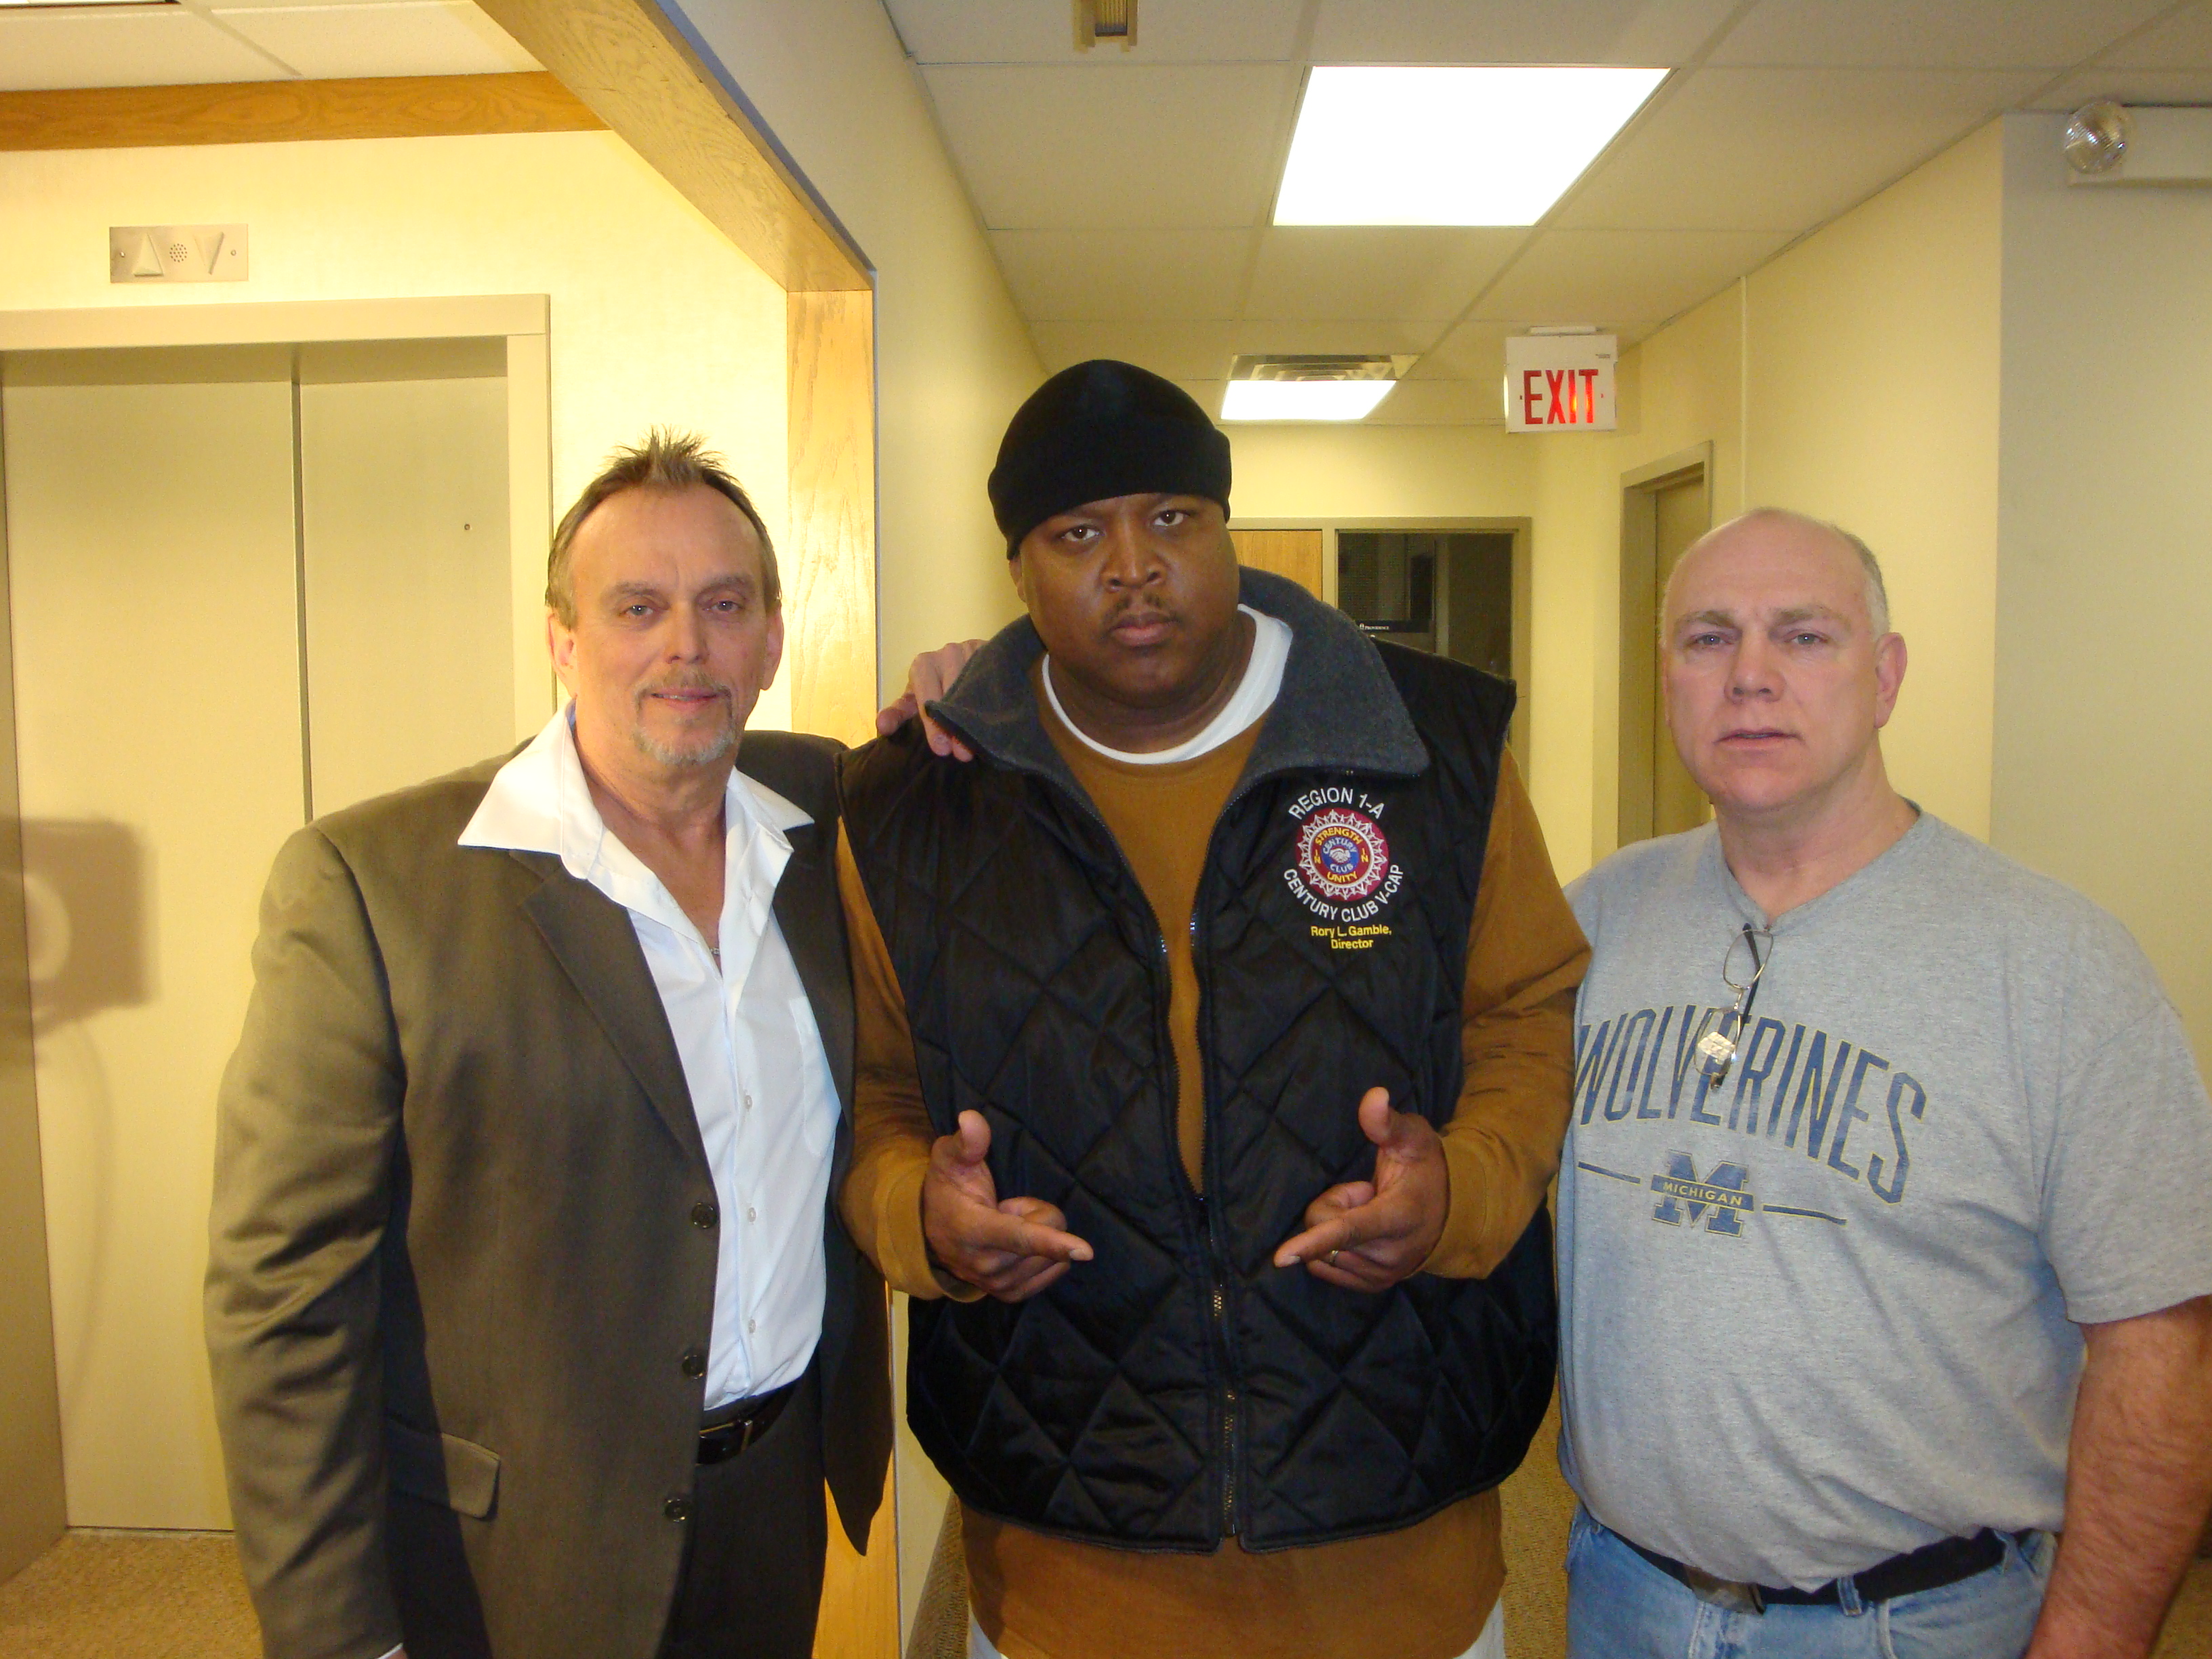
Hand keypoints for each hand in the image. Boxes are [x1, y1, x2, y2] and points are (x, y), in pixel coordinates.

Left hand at [877, 639, 986, 759]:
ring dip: (976, 717)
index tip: (941, 750)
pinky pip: (994, 679)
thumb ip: (898, 712)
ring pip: (975, 687)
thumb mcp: (914, 699)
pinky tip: (994, 722)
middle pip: (953, 693)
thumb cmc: (934, 686)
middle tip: (962, 754)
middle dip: (956, 725)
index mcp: (923, 664)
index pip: (928, 697)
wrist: (965, 663)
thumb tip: (882, 727)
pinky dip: (994, 702)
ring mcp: (972, 650)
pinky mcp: (993, 652)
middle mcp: (948, 652)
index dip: (933, 725)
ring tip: (979, 742)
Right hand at [923, 1110, 1092, 1300]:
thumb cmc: (948, 1188)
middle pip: (1048, 1232)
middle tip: (1004, 1207)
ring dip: (1038, 1235)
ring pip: (1054, 1254)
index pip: (1020, 1237)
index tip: (1086, 1251)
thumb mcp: (951, 1158)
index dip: (1054, 1242)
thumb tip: (972, 1118)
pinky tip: (1016, 1246)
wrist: (932, 1232)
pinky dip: (1043, 1254)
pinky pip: (1055, 1270)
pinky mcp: (1011, 1295)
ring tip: (1006, 1225)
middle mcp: (987, 1265)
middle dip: (1036, 1213)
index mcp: (974, 1230)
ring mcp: (999, 1285)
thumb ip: (967, 1141)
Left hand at [1273, 1088, 1448, 1291]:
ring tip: (1368, 1212)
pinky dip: (1334, 1247)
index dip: (1313, 1240)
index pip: (1349, 1229)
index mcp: (1398, 1217)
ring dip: (1335, 1227)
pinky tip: (1363, 1233)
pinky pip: (1324, 1267)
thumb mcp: (1412, 1137)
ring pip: (1322, 1250)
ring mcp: (1380, 1275)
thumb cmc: (1425, 1169)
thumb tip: (1374, 1096)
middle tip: (1366, 1193)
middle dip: (1334, 1205)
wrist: (1451, 1213)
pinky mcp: (1371, 1286)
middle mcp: (1389, 1254)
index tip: (1281, 1257)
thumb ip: (1387, 1121)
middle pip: (1324, 1228)